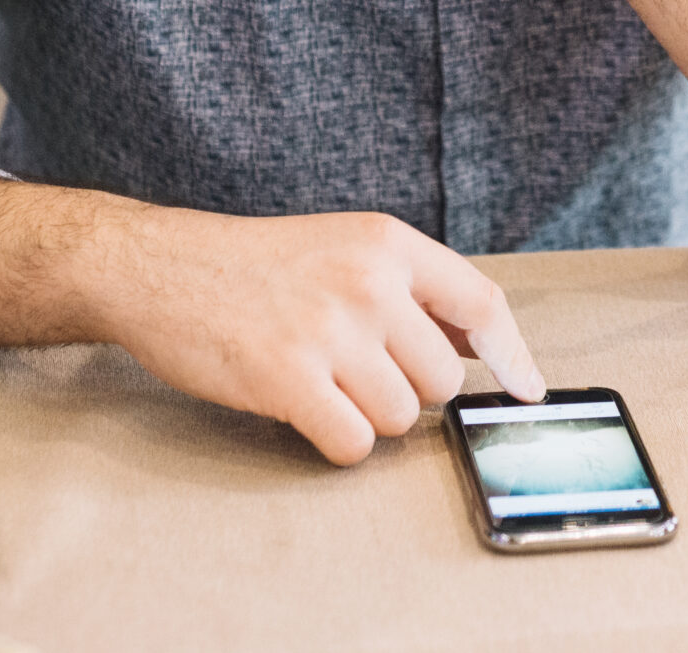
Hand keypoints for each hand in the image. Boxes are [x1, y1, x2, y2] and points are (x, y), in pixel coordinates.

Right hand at [104, 207, 545, 465]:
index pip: (482, 303)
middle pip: (441, 379)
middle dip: (407, 389)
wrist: (159, 268)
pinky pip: (354, 443)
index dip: (513, 354)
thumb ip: (408, 291)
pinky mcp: (288, 379)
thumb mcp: (343, 248)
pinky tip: (305, 409)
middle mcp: (368, 282)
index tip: (528, 388)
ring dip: (366, 416)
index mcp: (387, 243)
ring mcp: (329, 331)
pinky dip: (336, 441)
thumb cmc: (254, 265)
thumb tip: (478, 346)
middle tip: (356, 370)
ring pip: (400, 417)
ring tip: (321, 381)